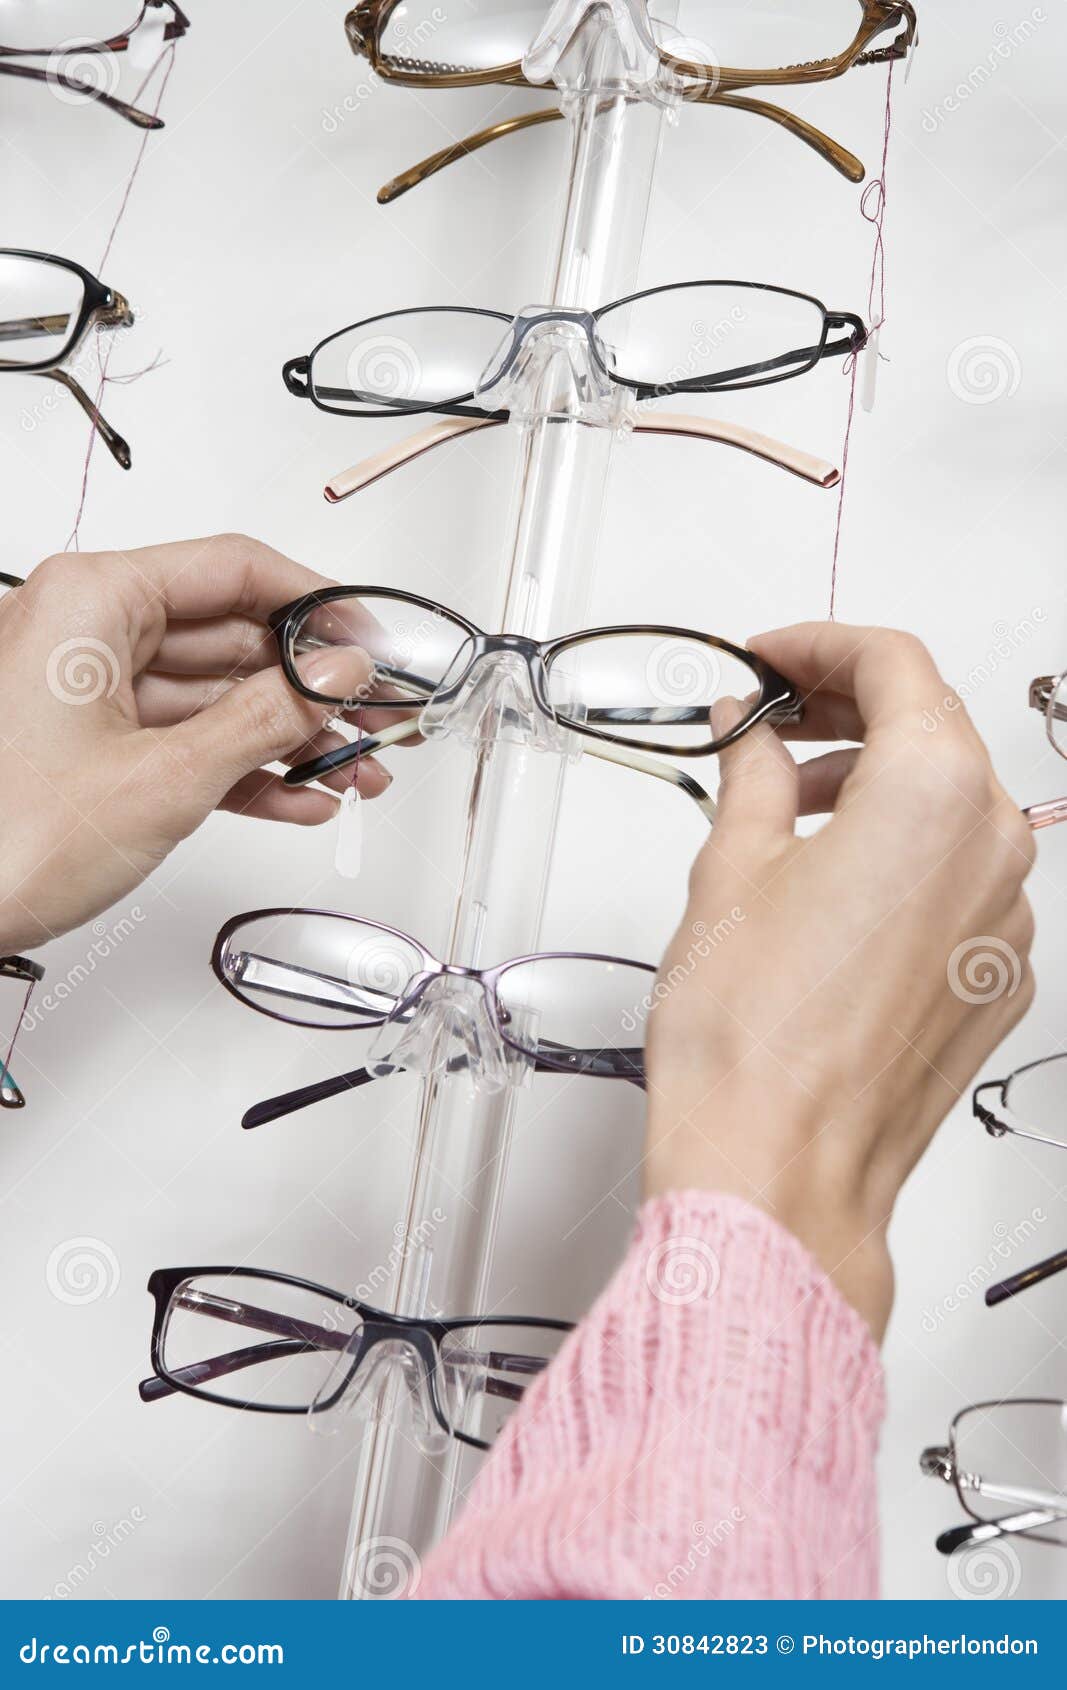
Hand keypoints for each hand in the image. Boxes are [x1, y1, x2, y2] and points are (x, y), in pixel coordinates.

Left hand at [0, 535, 389, 952]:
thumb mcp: (163, 777)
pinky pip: (187, 738)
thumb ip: (266, 717)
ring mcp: (88, 689)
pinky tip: (300, 797)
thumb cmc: (5, 841)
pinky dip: (244, 769)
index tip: (374, 641)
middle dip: (314, 687)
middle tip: (381, 719)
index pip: (233, 569)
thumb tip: (337, 673)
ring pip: (216, 695)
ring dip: (290, 738)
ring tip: (356, 773)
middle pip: (231, 636)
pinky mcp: (93, 743)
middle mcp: (87, 630)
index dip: (316, 605)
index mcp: (90, 601)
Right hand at [644, 622, 1036, 1339]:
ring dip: (879, 783)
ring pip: (954, 808)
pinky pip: (963, 884)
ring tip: (793, 802)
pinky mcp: (998, 983)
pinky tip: (835, 884)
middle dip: (851, 707)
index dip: (821, 644)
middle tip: (775, 714)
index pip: (895, 664)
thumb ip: (755, 773)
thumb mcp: (728, 868)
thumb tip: (755, 735)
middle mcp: (992, 853)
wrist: (780, 1172)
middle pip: (936, 729)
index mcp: (933, 797)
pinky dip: (907, 857)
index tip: (773, 658)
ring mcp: (1007, 925)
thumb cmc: (752, 1041)